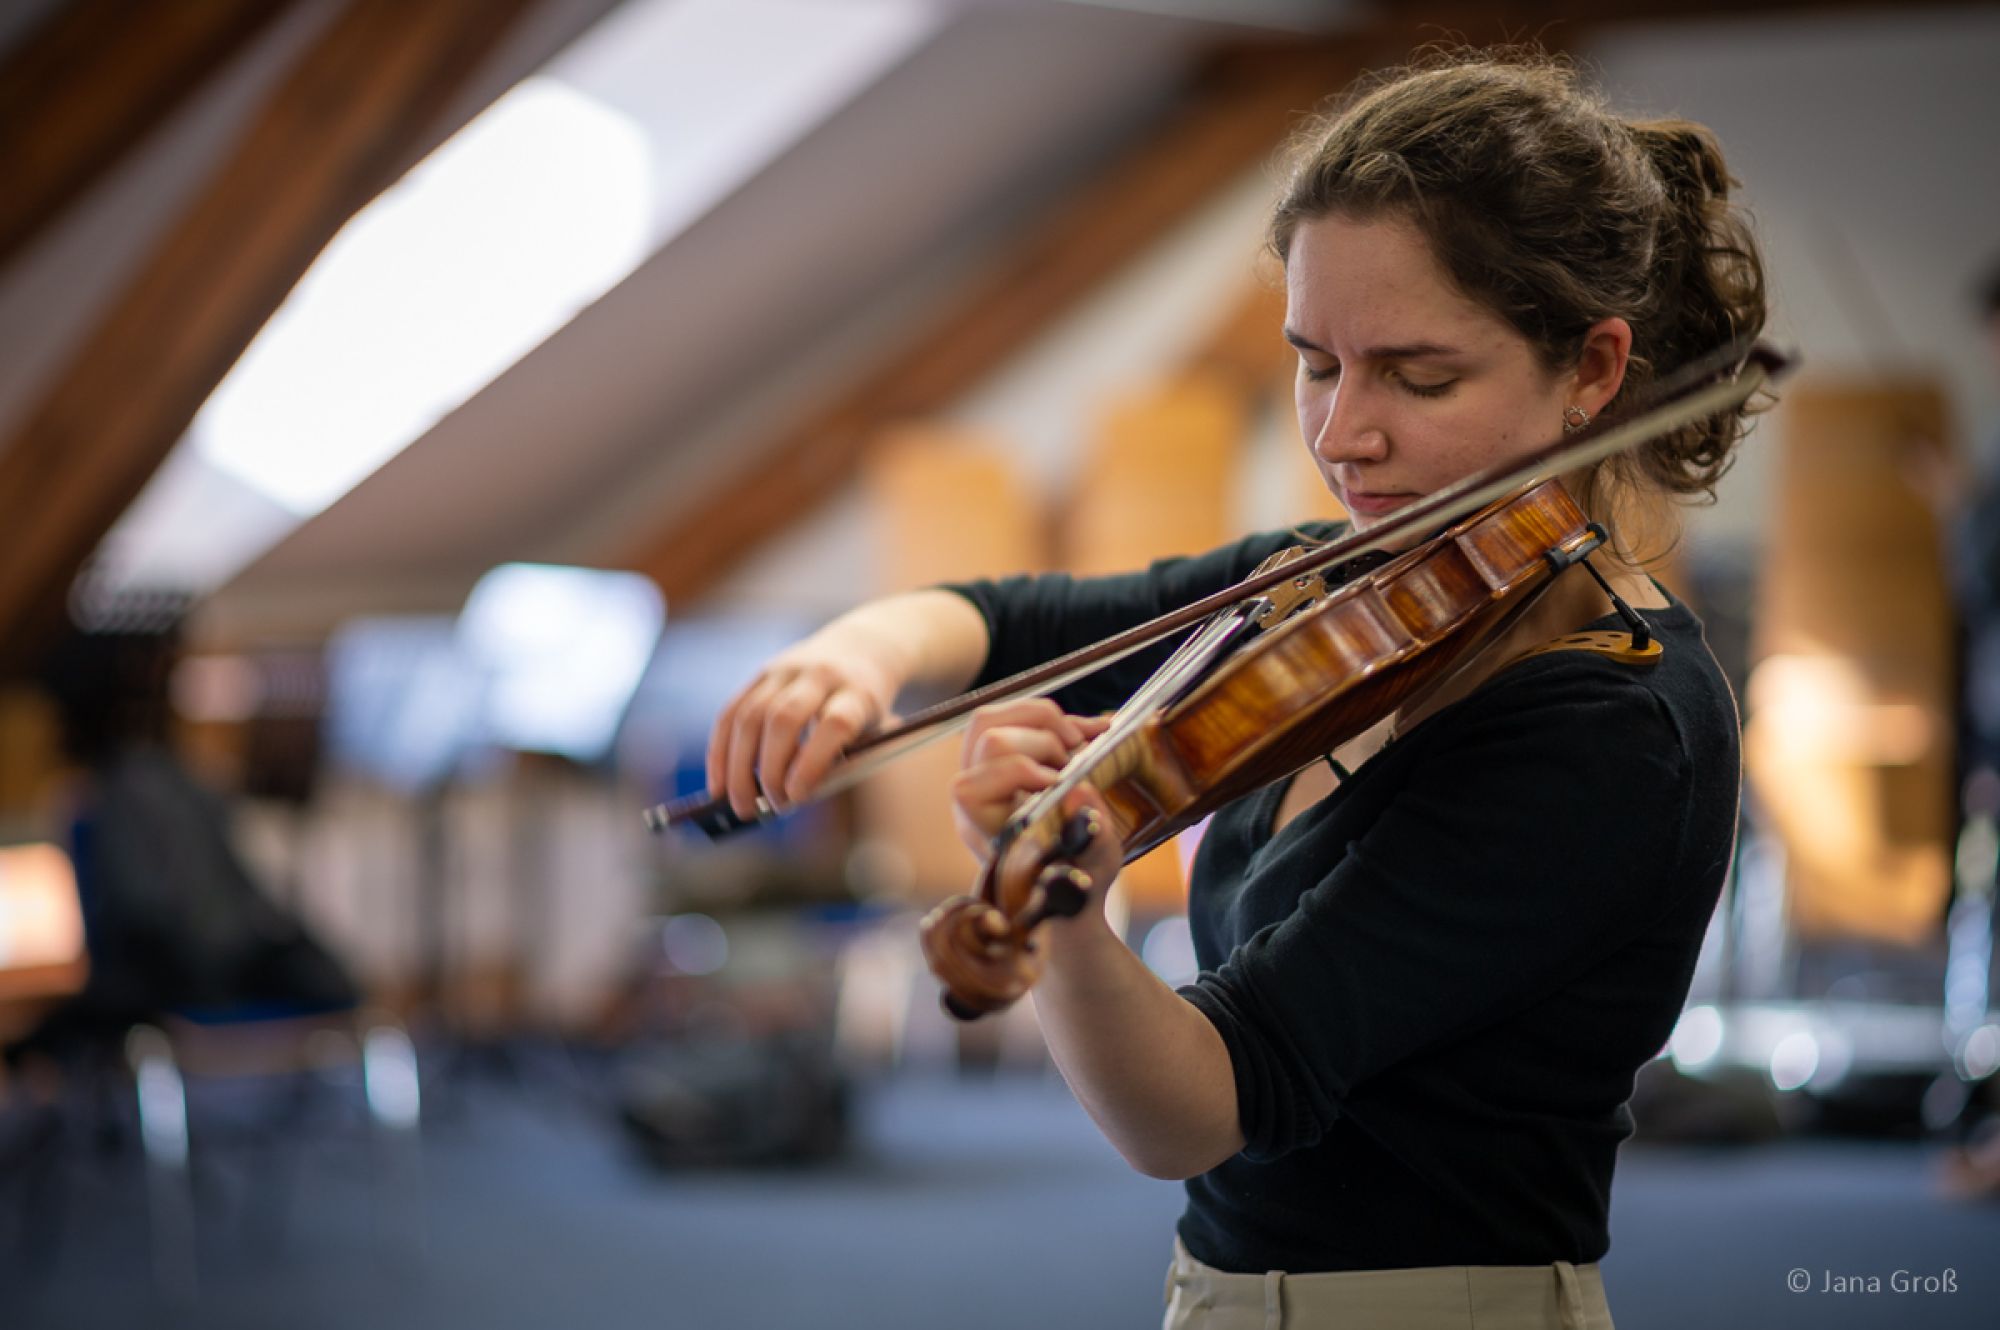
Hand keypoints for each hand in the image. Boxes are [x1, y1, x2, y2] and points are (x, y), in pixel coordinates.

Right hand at [705, 634, 901, 818]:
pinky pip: (731, 713)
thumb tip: (789, 800)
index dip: (812, 764)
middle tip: (769, 807)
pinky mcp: (761, 673)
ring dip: (739, 768)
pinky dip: (721, 753)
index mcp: (858, 691)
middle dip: (770, 770)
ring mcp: (786, 670)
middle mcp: (820, 674)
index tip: (797, 797)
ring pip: (750, 716)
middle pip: (784, 719)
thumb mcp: (872, 731)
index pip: (834, 724)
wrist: (860, 648)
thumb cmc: (866, 707)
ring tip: (742, 805)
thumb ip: (840, 763)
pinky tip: (718, 785)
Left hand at [950, 699, 1119, 881]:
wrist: (1068, 887)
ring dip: (1043, 719)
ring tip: (1079, 742)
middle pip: (987, 738)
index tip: (1061, 782)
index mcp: (987, 832)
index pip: (973, 788)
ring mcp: (984, 773)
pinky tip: (1093, 731)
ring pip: (990, 718)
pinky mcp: (1002, 757)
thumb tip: (1079, 790)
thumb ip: (1091, 839)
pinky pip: (1013, 716)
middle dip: (1042, 741)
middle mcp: (977, 798)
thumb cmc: (1077, 884)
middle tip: (1076, 762)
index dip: (1019, 772)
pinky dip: (1057, 718)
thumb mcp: (1094, 871)